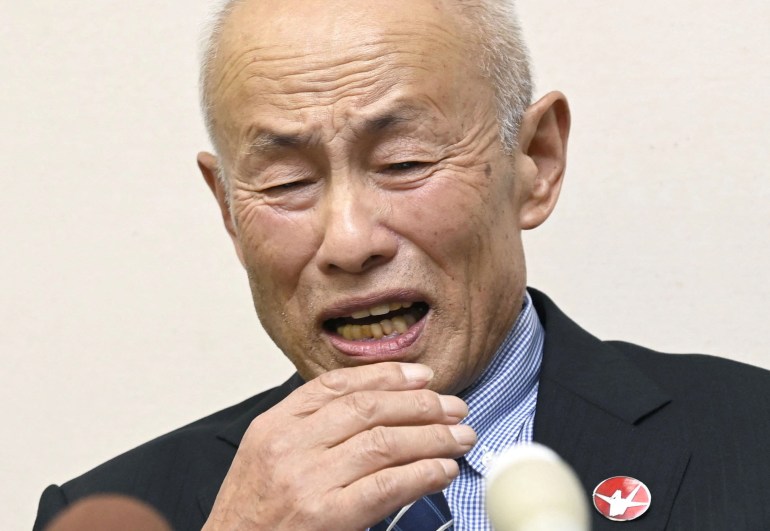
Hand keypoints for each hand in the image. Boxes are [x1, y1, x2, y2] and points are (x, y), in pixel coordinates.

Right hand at [202, 362, 474, 529]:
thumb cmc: (252, 513)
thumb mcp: (266, 455)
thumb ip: (309, 427)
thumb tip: (373, 405)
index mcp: (275, 424)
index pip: (339, 385)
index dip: (387, 376)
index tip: (422, 376)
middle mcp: (291, 446)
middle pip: (368, 409)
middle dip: (420, 404)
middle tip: (454, 407)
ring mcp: (308, 480)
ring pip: (383, 442)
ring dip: (431, 437)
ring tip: (459, 437)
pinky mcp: (327, 516)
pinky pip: (385, 486)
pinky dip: (421, 474)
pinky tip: (442, 469)